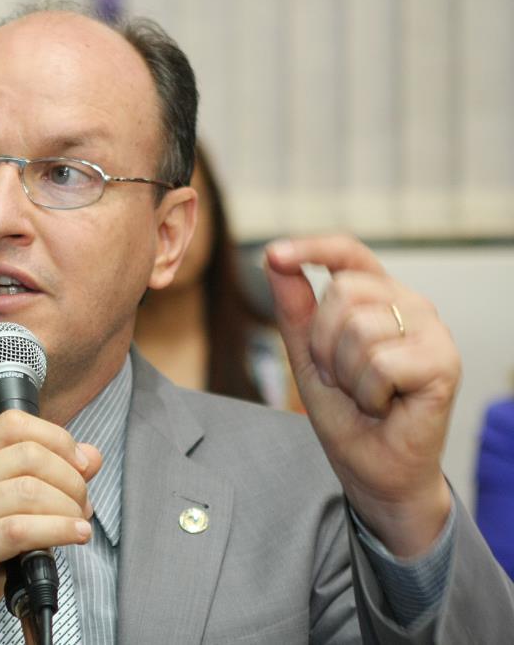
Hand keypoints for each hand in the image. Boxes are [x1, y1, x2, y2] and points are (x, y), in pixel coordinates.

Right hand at [0, 410, 102, 644]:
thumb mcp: (10, 510)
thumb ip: (49, 478)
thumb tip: (90, 456)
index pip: (12, 425)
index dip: (56, 439)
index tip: (81, 465)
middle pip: (27, 455)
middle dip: (70, 479)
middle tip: (82, 505)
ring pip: (28, 491)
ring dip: (68, 507)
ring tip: (79, 525)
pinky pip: (19, 530)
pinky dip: (58, 529)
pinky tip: (74, 535)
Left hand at [264, 234, 458, 557]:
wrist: (372, 469)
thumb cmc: (347, 414)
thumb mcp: (307, 356)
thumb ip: (294, 309)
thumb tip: (274, 260)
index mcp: (380, 298)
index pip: (349, 254)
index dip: (312, 247)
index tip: (274, 254)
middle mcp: (410, 306)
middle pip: (342, 292)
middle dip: (322, 343)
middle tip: (340, 378)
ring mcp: (432, 332)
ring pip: (359, 328)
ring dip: (345, 372)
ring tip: (364, 394)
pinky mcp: (444, 362)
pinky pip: (380, 363)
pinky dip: (367, 393)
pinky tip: (384, 406)